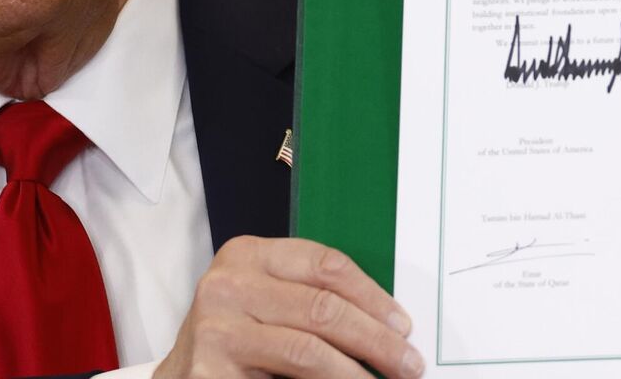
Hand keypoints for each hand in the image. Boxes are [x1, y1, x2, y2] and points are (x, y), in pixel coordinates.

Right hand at [156, 236, 422, 378]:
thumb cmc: (236, 342)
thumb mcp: (269, 305)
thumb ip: (312, 300)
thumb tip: (390, 324)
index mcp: (246, 255)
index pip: (326, 265)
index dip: (373, 296)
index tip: (403, 325)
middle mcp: (227, 284)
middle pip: (324, 307)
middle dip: (376, 340)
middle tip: (409, 363)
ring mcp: (215, 328)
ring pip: (310, 349)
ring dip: (358, 373)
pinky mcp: (211, 369)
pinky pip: (290, 378)